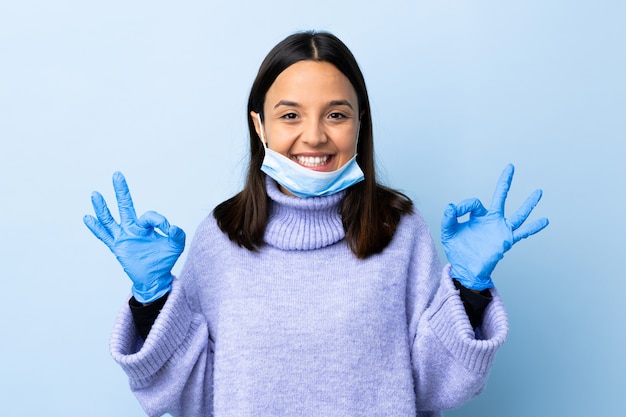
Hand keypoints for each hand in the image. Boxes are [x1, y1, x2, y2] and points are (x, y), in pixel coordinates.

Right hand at [83, 172, 185, 302]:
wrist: (155, 278)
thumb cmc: (164, 259)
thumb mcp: (176, 246)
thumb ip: (178, 235)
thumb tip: (172, 227)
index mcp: (147, 226)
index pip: (150, 216)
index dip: (159, 221)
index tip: (168, 230)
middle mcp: (133, 228)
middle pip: (126, 206)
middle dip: (122, 191)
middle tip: (117, 174)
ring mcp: (124, 237)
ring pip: (111, 219)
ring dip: (103, 208)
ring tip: (95, 194)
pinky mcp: (117, 247)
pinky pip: (105, 236)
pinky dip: (96, 228)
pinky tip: (87, 218)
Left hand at [441, 164, 548, 289]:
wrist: (466, 269)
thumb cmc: (458, 250)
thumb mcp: (448, 233)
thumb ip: (448, 218)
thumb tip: (451, 206)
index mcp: (476, 216)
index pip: (474, 203)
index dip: (464, 206)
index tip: (456, 212)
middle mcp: (490, 220)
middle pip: (500, 197)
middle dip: (505, 182)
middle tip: (510, 167)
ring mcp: (500, 229)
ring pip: (517, 214)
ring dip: (528, 204)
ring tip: (538, 192)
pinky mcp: (505, 240)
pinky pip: (522, 232)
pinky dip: (533, 227)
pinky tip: (544, 220)